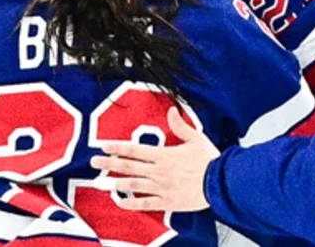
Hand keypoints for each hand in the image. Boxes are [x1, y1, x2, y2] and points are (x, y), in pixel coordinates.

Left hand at [89, 107, 217, 212]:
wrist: (221, 183)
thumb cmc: (210, 161)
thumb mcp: (196, 138)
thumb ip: (180, 125)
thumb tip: (171, 110)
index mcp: (164, 155)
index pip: (135, 150)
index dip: (117, 147)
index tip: (103, 147)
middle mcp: (158, 171)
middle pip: (128, 167)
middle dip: (109, 164)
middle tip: (93, 163)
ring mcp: (161, 188)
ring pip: (133, 185)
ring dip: (114, 183)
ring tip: (99, 183)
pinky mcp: (167, 202)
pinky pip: (145, 204)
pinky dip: (131, 204)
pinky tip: (120, 202)